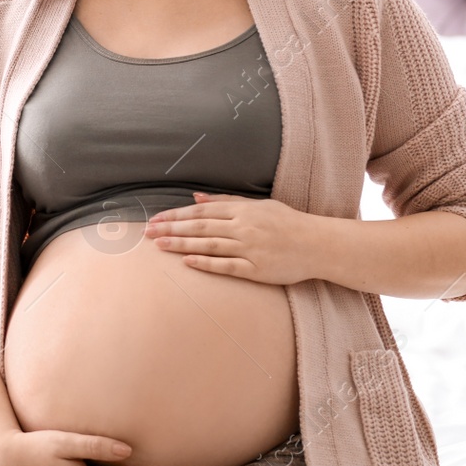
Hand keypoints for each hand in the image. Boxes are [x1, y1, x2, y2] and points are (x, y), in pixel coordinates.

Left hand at [144, 192, 320, 284]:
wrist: (318, 245)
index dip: (176, 214)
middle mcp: (244, 227)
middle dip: (171, 229)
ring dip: (181, 245)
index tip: (156, 218)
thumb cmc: (288, 223)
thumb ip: (227, 201)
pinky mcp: (257, 269)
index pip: (202, 211)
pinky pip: (227, 266)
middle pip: (200, 227)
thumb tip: (196, 196)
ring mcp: (250, 248)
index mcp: (243, 210)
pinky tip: (187, 262)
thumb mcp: (259, 205)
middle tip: (147, 232)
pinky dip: (206, 263)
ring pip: (208, 245)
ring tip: (159, 246)